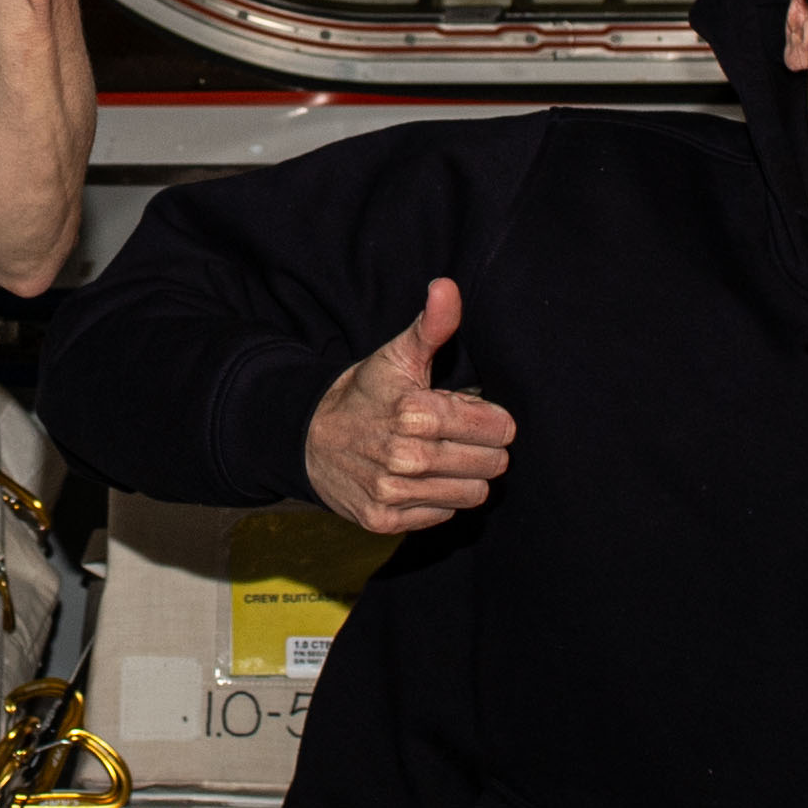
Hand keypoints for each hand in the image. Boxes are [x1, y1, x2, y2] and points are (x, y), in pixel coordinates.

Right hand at [301, 278, 514, 537]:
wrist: (308, 437)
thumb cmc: (365, 394)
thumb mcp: (397, 355)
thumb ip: (432, 325)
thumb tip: (447, 286)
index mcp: (415, 412)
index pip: (499, 429)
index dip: (490, 419)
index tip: (467, 412)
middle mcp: (406, 457)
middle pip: (492, 464)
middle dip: (481, 448)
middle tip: (455, 436)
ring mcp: (393, 493)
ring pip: (473, 493)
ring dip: (463, 475)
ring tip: (439, 456)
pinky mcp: (384, 520)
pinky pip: (443, 515)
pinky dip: (437, 499)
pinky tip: (417, 478)